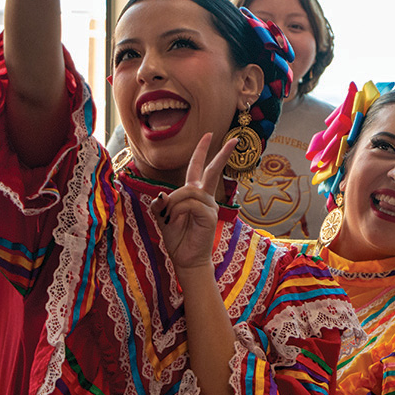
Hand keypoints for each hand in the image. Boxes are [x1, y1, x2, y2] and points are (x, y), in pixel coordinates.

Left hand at [149, 133, 237, 270]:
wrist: (186, 259)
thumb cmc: (177, 238)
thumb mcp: (163, 217)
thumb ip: (161, 203)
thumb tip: (161, 194)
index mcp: (194, 194)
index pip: (197, 168)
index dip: (201, 151)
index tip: (209, 136)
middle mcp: (204, 196)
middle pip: (212, 170)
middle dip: (221, 154)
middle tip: (233, 140)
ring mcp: (209, 205)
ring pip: (188, 191)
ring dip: (173, 203)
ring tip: (169, 218)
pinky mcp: (210, 215)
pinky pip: (190, 204)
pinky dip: (178, 211)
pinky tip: (176, 220)